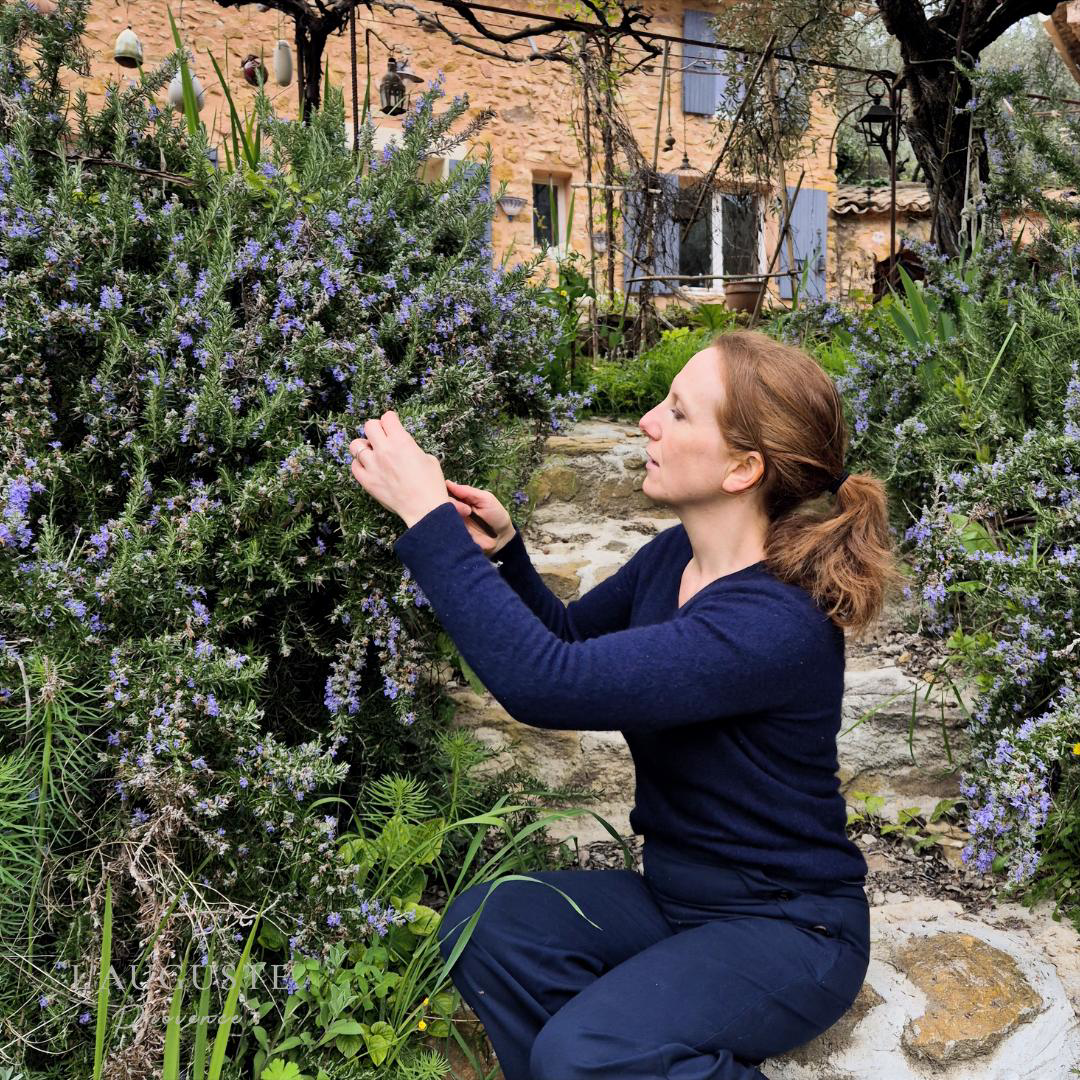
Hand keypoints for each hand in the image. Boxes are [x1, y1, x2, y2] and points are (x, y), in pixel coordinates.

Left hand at [348, 411, 451, 527]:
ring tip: (371, 452)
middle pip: (369, 425)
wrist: (425, 508)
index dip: (391, 420)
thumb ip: (412, 448)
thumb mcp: (428, 459)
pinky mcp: (367, 481)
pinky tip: (368, 467)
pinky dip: (359, 464)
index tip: (393, 425)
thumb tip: (404, 448)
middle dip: (376, 429)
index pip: (387, 417)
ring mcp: (373, 466)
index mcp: (402, 441)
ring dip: (364, 446)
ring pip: (356, 445)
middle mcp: (384, 450)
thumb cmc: (431, 484)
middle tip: (382, 437)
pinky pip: (354, 466)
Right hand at [444, 480, 515, 557]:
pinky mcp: (453, 534)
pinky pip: (443, 529)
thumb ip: (468, 491)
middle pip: (442, 503)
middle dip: (452, 503)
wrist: (501, 539)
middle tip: (467, 510)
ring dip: (451, 514)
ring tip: (467, 516)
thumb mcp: (485, 499)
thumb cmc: (496, 515)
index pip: (446, 491)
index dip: (444, 489)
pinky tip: (456, 526)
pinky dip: (447, 526)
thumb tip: (448, 483)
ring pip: (441, 515)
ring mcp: (452, 522)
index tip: (446, 490)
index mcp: (461, 499)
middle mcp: (454, 509)